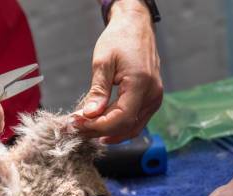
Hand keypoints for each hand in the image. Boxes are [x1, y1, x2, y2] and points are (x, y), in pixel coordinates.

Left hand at [76, 0, 162, 142]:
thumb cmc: (120, 39)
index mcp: (141, 84)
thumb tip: (89, 115)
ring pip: (133, 128)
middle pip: (127, 126)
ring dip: (110, 132)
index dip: (98, 126)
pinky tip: (102, 126)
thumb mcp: (103, 62)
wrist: (136, 27)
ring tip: (88, 130)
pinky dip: (119, 127)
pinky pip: (137, 121)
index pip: (121, 118)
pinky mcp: (152, 100)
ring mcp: (154, 99)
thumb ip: (98, 91)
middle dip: (100, 131)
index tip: (78, 124)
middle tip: (77, 129)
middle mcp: (152, 95)